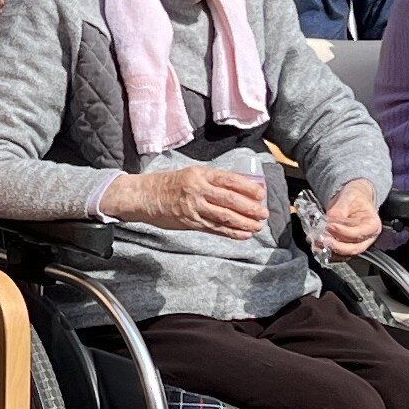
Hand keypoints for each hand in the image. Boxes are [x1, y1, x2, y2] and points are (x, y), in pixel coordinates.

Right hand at [107, 167, 271, 239]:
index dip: (248, 188)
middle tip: (264, 213)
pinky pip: (215, 228)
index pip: (229, 180)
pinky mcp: (191, 222)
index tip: (261, 194)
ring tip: (257, 226)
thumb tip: (238, 189)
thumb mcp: (191, 174)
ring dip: (245, 223)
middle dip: (250, 208)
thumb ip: (212, 181)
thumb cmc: (168, 184)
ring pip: (225, 216)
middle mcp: (198, 190)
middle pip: (230, 200)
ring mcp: (194, 207)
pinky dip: (231, 232)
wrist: (144, 196)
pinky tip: (244, 235)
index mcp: (200, 174)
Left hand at [318, 183, 381, 258]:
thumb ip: (339, 210)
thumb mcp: (348, 197)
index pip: (359, 233)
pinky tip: (317, 243)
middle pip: (353, 248)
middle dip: (336, 245)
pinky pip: (338, 254)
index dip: (343, 231)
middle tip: (321, 237)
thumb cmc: (354, 197)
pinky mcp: (347, 246)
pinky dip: (327, 251)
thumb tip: (329, 221)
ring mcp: (357, 244)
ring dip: (330, 249)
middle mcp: (367, 238)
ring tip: (317, 240)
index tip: (330, 225)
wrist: (353, 199)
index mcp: (372, 225)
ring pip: (345, 254)